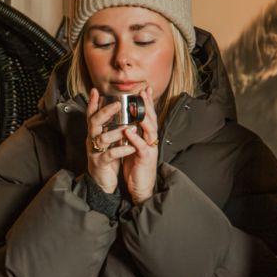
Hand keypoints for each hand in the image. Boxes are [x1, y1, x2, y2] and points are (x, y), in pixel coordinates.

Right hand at [86, 88, 140, 193]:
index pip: (91, 115)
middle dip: (105, 112)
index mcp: (95, 134)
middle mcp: (92, 140)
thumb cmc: (107, 159)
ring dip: (117, 132)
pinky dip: (121, 150)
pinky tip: (131, 147)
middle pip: (94, 122)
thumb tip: (119, 111)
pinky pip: (109, 155)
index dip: (92, 103)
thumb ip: (111, 128)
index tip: (95, 90)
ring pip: (102, 138)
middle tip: (118, 104)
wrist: (102, 182)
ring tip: (132, 128)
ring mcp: (94, 152)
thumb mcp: (109, 141)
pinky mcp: (100, 164)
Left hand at [119, 86, 159, 204]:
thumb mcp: (133, 148)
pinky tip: (129, 131)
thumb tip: (125, 122)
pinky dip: (135, 138)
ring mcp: (150, 149)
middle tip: (144, 91)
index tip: (145, 89)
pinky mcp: (145, 159)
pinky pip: (141, 146)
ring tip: (137, 107)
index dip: (147, 103)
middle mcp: (150, 141)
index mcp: (146, 137)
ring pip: (150, 130)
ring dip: (144, 118)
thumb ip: (131, 135)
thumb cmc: (135, 167)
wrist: (140, 187)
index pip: (147, 116)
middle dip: (148, 105)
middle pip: (151, 119)